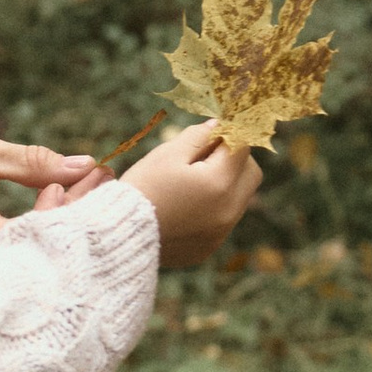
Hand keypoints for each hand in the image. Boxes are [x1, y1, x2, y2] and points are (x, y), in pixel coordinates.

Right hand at [0, 118, 98, 252]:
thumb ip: (32, 162)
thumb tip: (84, 166)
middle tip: (101, 179)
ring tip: (91, 183)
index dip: (53, 218)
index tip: (71, 184)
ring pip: (27, 246)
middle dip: (70, 214)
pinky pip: (17, 241)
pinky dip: (43, 220)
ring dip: (61, 215)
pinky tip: (66, 198)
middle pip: (30, 247)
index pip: (20, 237)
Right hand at [127, 121, 261, 269]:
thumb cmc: (142, 188)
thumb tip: (218, 125)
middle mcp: (228, 211)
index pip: (243, 146)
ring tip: (191, 181)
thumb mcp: (168, 154)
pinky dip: (212, 208)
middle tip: (205, 154)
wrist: (119, 235)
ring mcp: (220, 232)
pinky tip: (184, 206)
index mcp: (219, 183)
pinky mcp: (209, 247)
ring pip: (239, 198)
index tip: (211, 133)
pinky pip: (223, 220)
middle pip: (251, 173)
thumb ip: (198, 136)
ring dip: (225, 184)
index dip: (228, 134)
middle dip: (235, 159)